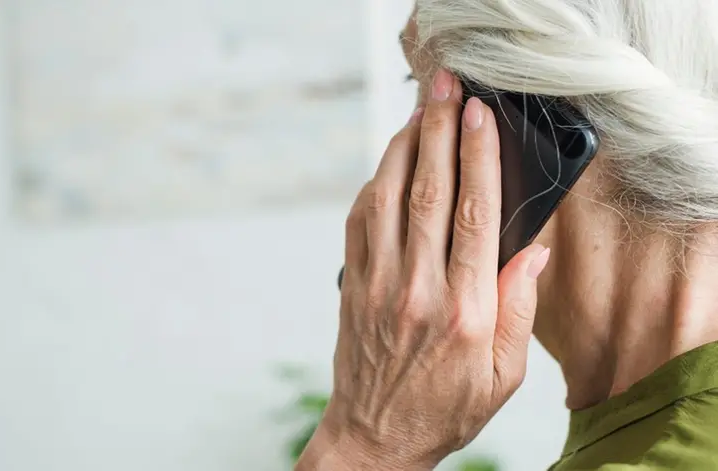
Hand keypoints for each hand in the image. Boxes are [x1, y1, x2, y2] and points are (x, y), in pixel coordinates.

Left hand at [296, 70, 550, 470]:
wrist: (376, 436)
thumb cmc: (444, 408)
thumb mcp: (504, 375)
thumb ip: (518, 310)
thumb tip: (531, 252)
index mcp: (465, 311)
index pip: (472, 216)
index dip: (477, 157)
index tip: (479, 115)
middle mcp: (417, 290)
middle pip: (427, 192)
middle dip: (437, 130)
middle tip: (445, 88)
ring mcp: (376, 285)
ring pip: (386, 199)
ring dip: (402, 147)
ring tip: (418, 111)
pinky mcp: (351, 286)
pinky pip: (358, 223)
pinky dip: (373, 187)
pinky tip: (387, 165)